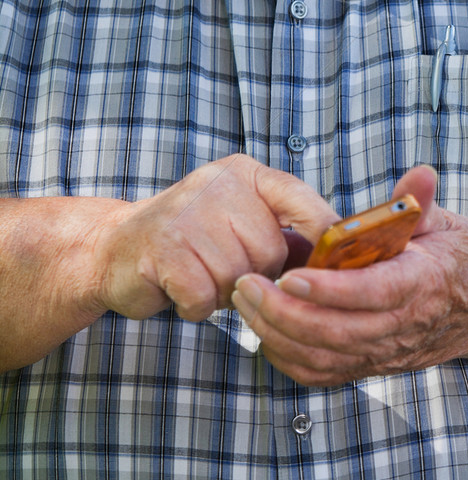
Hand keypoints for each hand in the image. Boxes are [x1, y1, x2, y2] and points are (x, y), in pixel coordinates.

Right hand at [92, 154, 337, 322]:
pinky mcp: (164, 247)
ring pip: (240, 277)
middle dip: (255, 276)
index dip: (324, 232)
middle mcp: (219, 184)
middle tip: (223, 269)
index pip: (300, 198)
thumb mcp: (241, 223)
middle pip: (272, 250)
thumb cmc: (192, 242)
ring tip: (199, 275)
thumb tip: (342, 257)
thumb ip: (286, 233)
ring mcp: (189, 212)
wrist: (114, 249)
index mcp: (245, 173)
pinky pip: (205, 295)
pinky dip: (195, 305)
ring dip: (222, 293)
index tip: (339, 263)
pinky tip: (178, 287)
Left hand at [231, 165, 467, 385]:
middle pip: (337, 332)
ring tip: (245, 302)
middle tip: (246, 285)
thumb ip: (420, 203)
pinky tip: (264, 330)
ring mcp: (388, 353)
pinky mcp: (375, 365)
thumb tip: (419, 176)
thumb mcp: (448, 222)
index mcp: (425, 284)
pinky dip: (288, 358)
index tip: (291, 275)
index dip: (331, 290)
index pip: (373, 293)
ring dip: (277, 335)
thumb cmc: (463, 257)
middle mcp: (405, 327)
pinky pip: (324, 373)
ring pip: (324, 358)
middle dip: (284, 313)